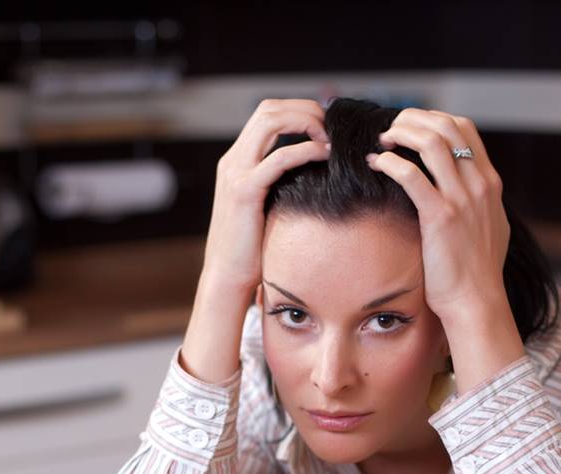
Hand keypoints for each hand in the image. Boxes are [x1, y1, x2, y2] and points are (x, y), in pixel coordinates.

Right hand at [201, 98, 330, 292]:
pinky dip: (305, 150)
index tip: (326, 127)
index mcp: (237, 161)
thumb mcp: (266, 208)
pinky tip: (325, 156)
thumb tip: (313, 179)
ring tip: (329, 138)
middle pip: (269, 109)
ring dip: (305, 121)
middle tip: (333, 127)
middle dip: (305, 110)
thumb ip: (280, 187)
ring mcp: (236, 172)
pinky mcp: (244, 191)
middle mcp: (233, 160)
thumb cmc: (252, 250)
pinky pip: (279, 158)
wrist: (227, 276)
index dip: (298, 112)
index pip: (267, 115)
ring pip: (270, 121)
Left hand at [365, 109, 510, 325]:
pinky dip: (389, 163)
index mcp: (490, 183)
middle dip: (413, 119)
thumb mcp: (490, 228)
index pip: (464, 128)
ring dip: (400, 134)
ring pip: (430, 142)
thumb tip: (465, 190)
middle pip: (446, 126)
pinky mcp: (440, 216)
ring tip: (382, 142)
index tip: (411, 127)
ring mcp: (462, 199)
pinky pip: (410, 175)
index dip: (433, 118)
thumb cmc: (476, 272)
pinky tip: (376, 165)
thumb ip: (479, 203)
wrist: (476, 301)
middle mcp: (479, 185)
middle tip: (390, 130)